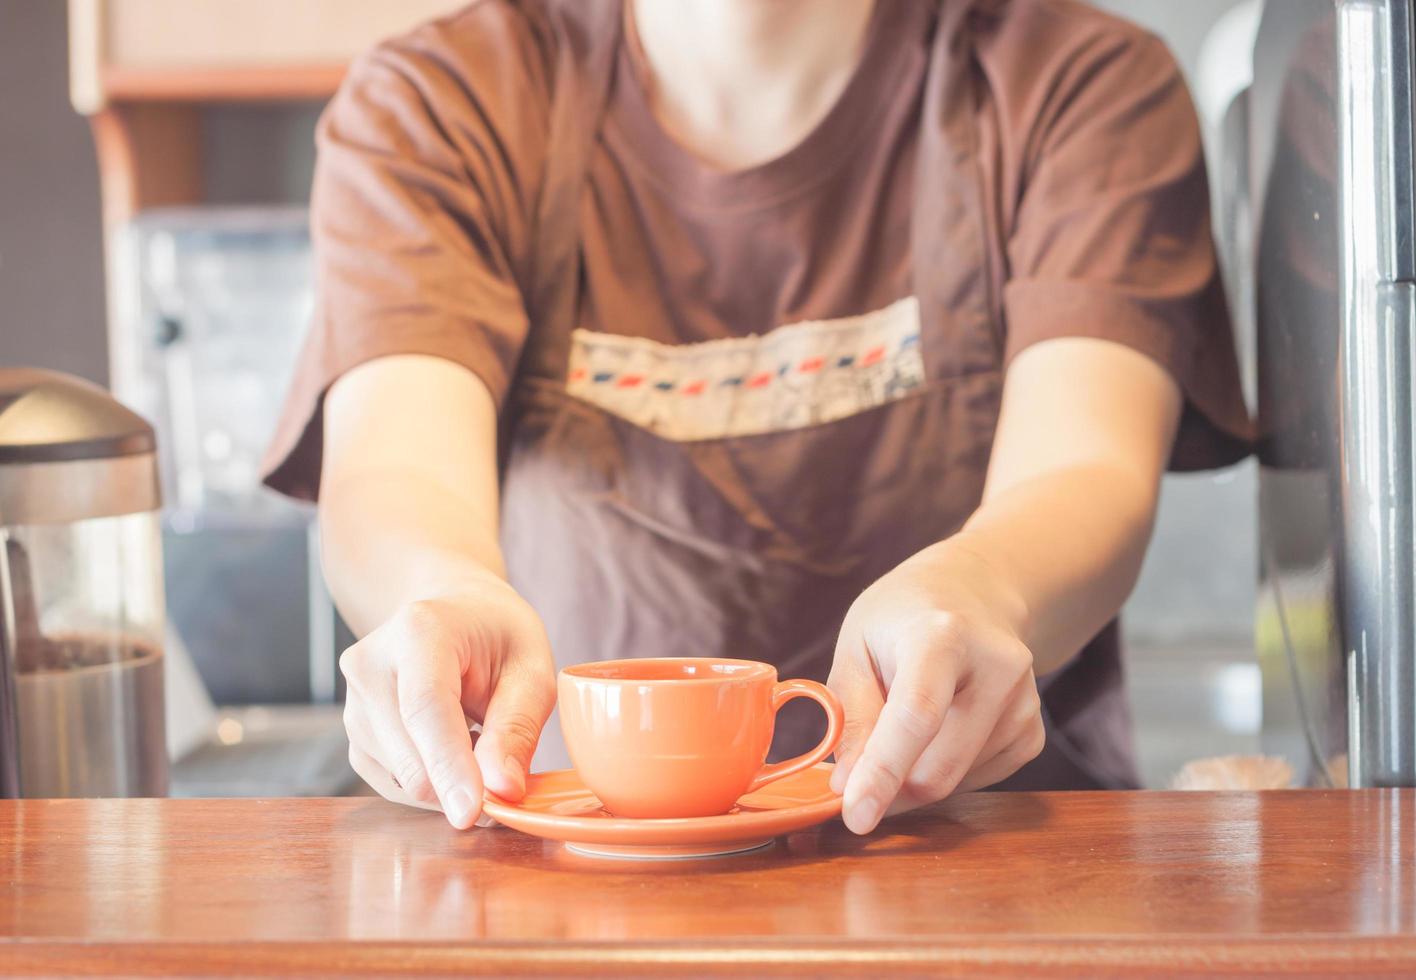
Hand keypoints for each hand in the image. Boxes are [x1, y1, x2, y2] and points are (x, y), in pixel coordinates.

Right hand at [339, 578, 555, 828]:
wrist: (454, 613)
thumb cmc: (498, 636)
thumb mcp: (531, 669)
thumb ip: (517, 728)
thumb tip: (502, 790)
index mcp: (419, 632)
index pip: (426, 709)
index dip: (449, 766)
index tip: (471, 814)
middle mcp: (371, 664)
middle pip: (408, 754)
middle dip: (459, 784)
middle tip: (506, 778)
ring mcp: (353, 701)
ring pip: (400, 777)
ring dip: (448, 783)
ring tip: (479, 739)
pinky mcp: (354, 734)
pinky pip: (392, 783)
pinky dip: (431, 785)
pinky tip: (455, 751)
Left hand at [827, 545, 1044, 833]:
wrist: (973, 596)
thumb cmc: (901, 622)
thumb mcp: (856, 647)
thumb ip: (852, 716)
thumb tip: (849, 786)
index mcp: (943, 636)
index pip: (916, 715)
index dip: (883, 772)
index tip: (855, 818)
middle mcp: (996, 667)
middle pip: (939, 766)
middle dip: (889, 791)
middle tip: (854, 785)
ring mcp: (1024, 702)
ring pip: (956, 783)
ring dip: (913, 778)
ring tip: (901, 728)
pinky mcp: (1032, 733)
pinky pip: (976, 783)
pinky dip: (943, 774)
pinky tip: (937, 734)